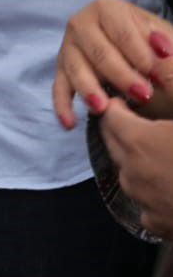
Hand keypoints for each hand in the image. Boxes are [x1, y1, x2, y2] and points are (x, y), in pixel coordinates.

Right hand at [54, 0, 172, 128]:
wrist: (139, 52)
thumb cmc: (154, 45)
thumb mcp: (165, 39)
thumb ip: (166, 45)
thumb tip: (161, 51)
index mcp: (108, 8)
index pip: (122, 33)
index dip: (141, 56)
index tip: (159, 77)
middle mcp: (81, 22)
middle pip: (98, 52)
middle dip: (120, 75)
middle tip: (143, 96)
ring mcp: (68, 47)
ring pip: (76, 70)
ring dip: (89, 90)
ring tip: (103, 109)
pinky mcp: (62, 70)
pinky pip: (59, 88)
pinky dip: (63, 106)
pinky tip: (69, 123)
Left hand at [100, 98, 172, 237]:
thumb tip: (157, 50)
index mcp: (138, 141)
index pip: (110, 116)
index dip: (117, 104)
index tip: (124, 99)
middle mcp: (132, 172)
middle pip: (114, 143)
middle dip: (120, 128)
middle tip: (132, 118)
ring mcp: (144, 202)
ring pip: (127, 174)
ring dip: (134, 160)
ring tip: (153, 150)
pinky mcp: (159, 225)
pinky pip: (145, 205)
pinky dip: (152, 194)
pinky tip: (169, 187)